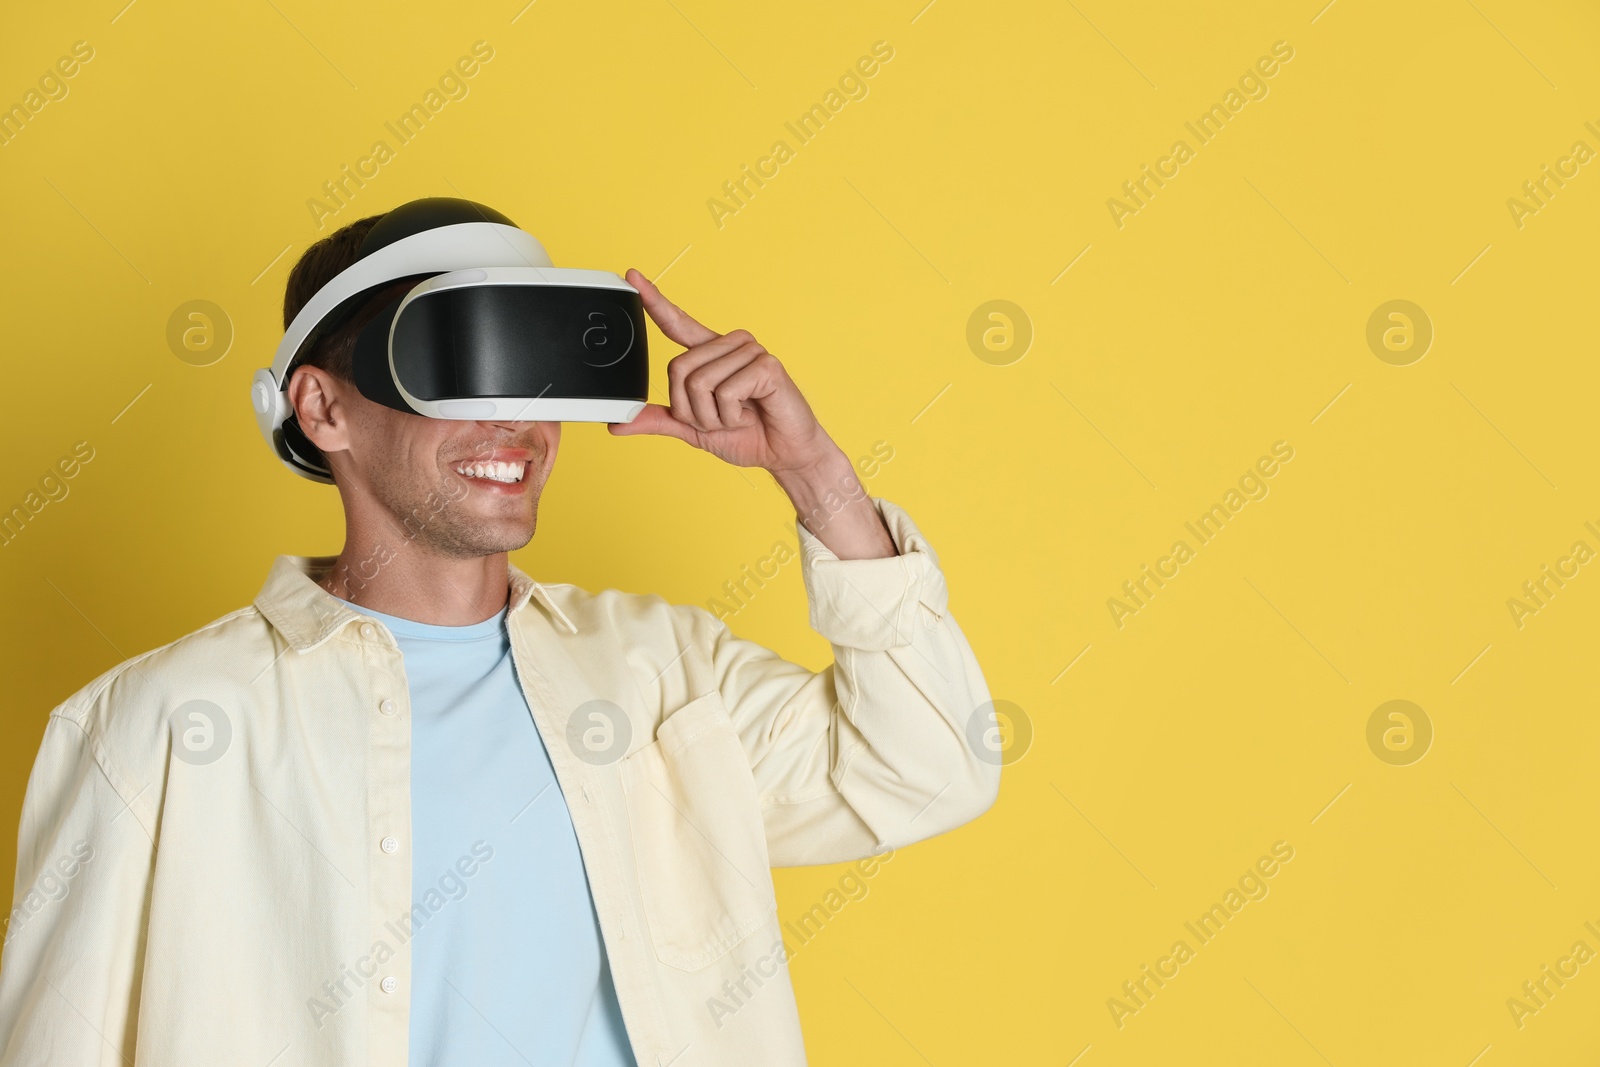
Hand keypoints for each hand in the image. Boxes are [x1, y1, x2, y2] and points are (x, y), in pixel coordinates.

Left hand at [608, 269, 837, 475]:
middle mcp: (729, 345)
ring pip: (700, 383)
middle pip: (678, 368)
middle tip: (719, 419)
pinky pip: (726, 392)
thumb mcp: (694, 429)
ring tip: (739, 417)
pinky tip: (752, 414)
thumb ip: (660, 420)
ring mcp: (749, 351)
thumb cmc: (747, 435)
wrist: (784, 454)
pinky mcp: (766, 365)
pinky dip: (732, 416)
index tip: (632, 275)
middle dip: (692, 409)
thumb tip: (617, 424)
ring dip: (713, 416)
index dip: (654, 301)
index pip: (677, 323)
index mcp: (711, 354)